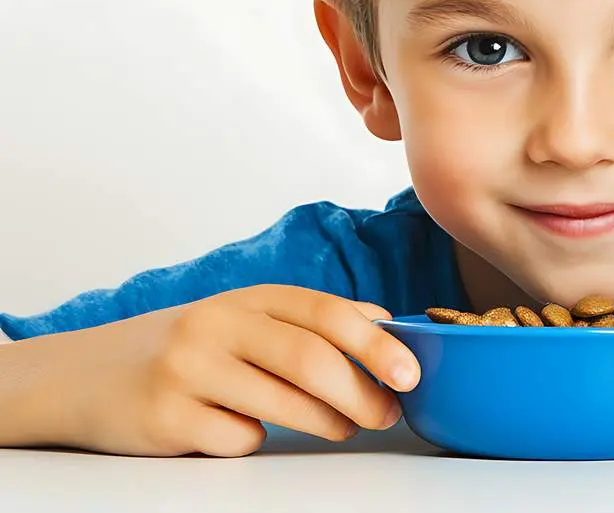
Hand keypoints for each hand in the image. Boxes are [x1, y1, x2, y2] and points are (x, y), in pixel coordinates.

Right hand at [6, 285, 418, 456]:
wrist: (78, 377)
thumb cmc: (181, 350)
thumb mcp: (241, 320)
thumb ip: (306, 321)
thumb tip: (384, 324)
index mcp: (244, 298)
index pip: (325, 313)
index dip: (376, 343)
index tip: (410, 372)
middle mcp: (214, 326)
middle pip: (309, 360)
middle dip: (361, 393)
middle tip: (386, 414)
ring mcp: (186, 371)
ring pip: (283, 404)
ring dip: (328, 423)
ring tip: (344, 427)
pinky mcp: (165, 418)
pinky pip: (239, 439)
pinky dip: (256, 440)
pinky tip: (240, 430)